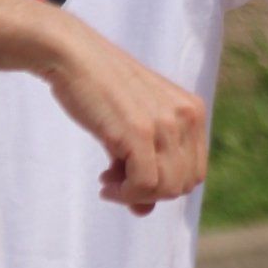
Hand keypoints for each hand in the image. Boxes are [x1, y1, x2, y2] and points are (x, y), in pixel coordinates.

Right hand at [44, 20, 208, 214]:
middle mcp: (186, 117)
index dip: (165, 184)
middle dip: (151, 193)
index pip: (194, 171)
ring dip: (135, 195)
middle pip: (184, 184)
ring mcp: (165, 124)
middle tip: (117, 181)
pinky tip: (105, 184)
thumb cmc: (99, 88)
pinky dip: (125, 194)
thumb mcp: (133, 126)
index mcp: (193, 111)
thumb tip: (144, 211)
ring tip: (109, 181)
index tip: (133, 178)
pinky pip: (145, 186)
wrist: (73, 56)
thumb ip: (146, 165)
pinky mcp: (140, 132)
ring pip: (167, 189)